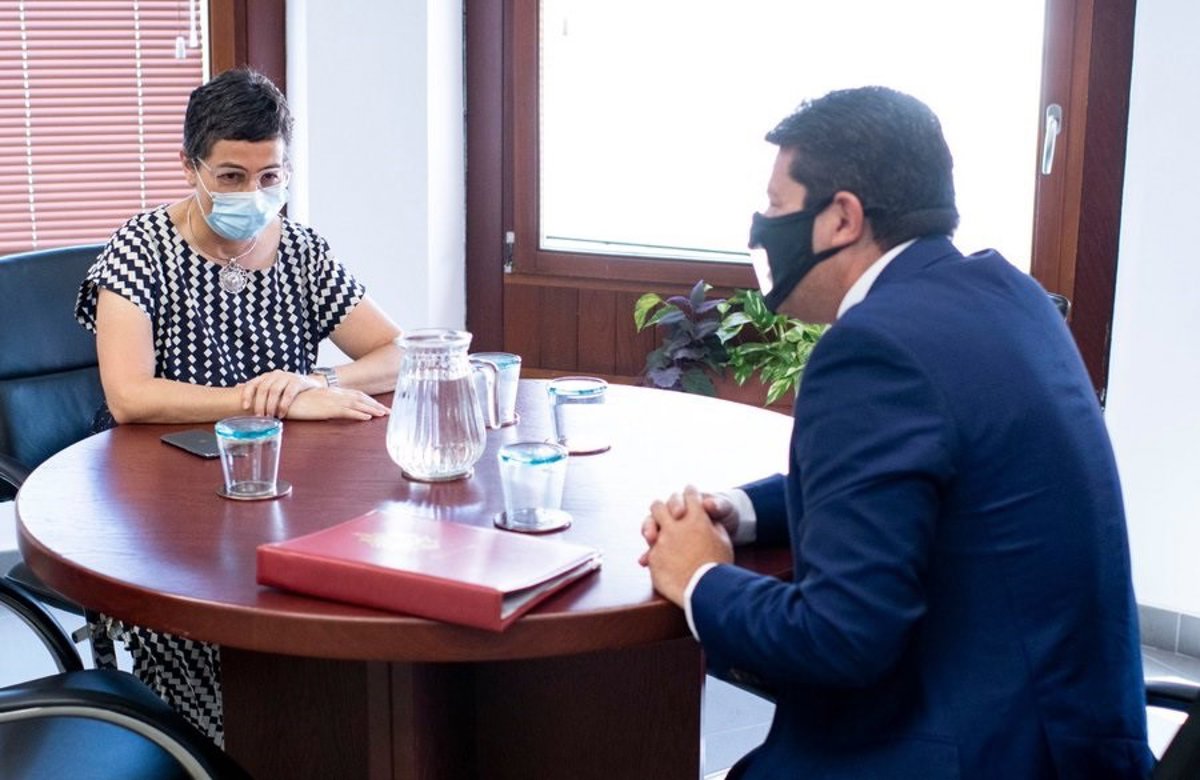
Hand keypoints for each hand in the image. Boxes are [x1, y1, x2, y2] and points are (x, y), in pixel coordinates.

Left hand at [240, 370, 320, 417]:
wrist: (312, 384)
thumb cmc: (288, 388)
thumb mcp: (272, 385)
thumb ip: (258, 386)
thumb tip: (237, 387)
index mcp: (267, 376)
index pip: (253, 383)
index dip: (247, 395)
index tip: (245, 407)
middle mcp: (276, 374)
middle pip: (263, 389)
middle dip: (260, 404)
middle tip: (260, 417)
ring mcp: (288, 377)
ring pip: (275, 391)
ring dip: (271, 406)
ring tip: (270, 417)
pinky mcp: (298, 382)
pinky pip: (289, 393)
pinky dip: (283, 405)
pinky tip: (281, 414)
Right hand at [282, 386, 389, 420]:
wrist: (283, 399)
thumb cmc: (295, 402)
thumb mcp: (313, 402)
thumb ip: (324, 405)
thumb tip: (331, 410)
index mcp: (332, 393)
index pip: (355, 395)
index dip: (368, 400)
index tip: (379, 406)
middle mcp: (335, 394)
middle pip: (360, 398)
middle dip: (375, 404)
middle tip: (388, 411)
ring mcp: (332, 401)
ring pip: (358, 404)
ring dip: (372, 409)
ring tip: (384, 415)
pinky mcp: (327, 409)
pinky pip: (347, 411)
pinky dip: (359, 414)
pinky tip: (368, 418)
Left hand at [639, 486, 733, 605]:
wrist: (705, 589)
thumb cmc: (718, 564)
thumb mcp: (724, 540)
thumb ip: (713, 525)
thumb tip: (707, 521)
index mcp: (696, 517)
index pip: (690, 494)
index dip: (691, 492)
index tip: (690, 493)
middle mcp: (675, 524)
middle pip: (660, 505)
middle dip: (664, 507)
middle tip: (668, 512)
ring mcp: (661, 540)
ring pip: (650, 522)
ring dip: (653, 525)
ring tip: (656, 531)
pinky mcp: (653, 557)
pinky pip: (649, 548)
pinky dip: (654, 551)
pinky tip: (657, 554)